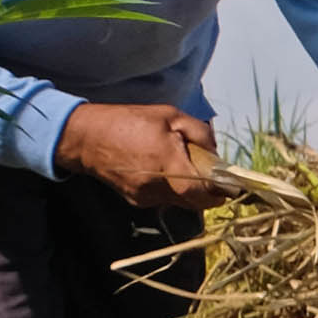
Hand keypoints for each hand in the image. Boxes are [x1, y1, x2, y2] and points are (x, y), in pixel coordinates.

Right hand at [56, 101, 217, 206]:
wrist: (86, 138)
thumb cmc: (129, 122)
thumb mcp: (170, 115)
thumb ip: (199, 134)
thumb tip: (217, 155)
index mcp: (167, 162)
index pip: (201, 192)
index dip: (219, 192)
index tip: (231, 186)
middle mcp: (157, 186)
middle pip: (195, 201)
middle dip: (209, 191)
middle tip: (212, 174)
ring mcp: (145, 196)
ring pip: (181, 202)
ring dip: (190, 190)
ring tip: (182, 166)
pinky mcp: (137, 201)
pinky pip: (165, 199)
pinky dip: (172, 189)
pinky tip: (163, 170)